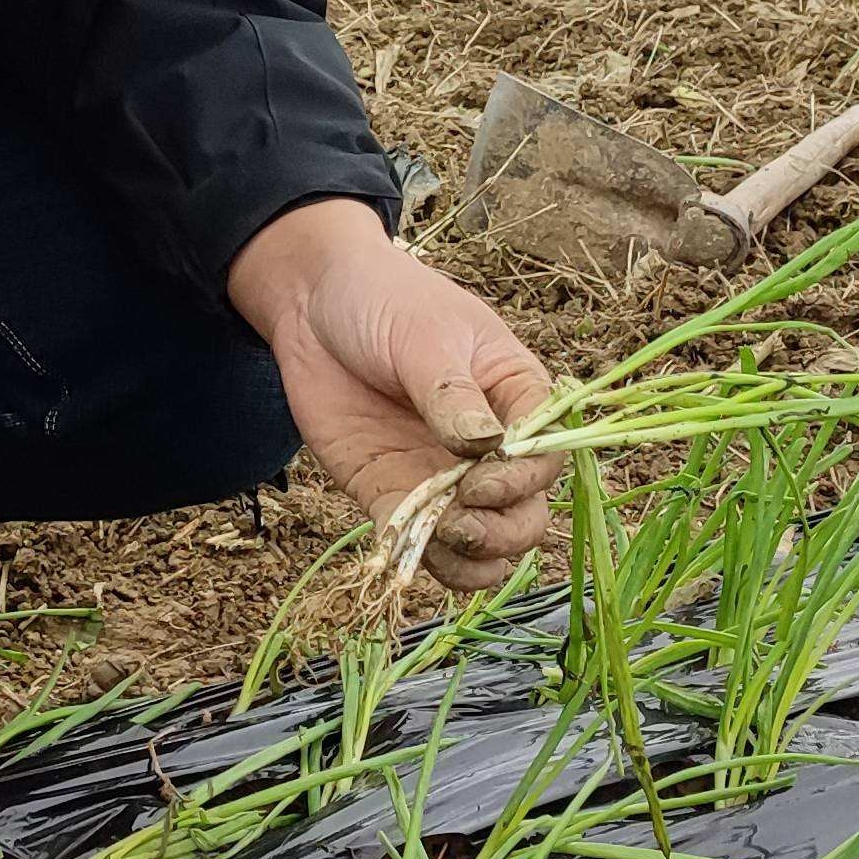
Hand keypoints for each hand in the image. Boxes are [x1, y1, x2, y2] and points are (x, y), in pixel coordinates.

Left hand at [230, 198, 557, 594]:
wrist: (314, 302)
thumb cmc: (385, 299)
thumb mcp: (423, 335)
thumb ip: (452, 392)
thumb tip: (484, 446)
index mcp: (516, 396)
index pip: (545, 457)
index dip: (522, 483)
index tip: (479, 483)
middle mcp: (489, 446)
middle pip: (525, 513)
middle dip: (503, 532)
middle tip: (461, 523)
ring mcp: (442, 475)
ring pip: (482, 544)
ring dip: (470, 559)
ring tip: (438, 540)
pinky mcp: (393, 493)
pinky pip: (421, 544)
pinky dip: (422, 558)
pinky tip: (405, 549)